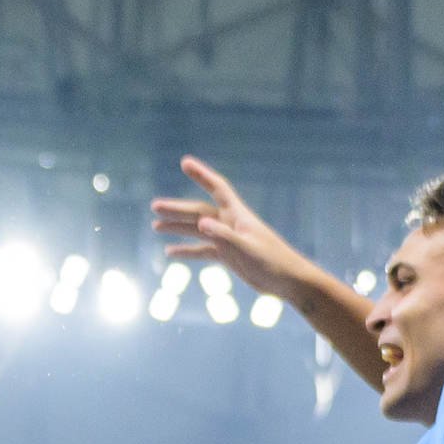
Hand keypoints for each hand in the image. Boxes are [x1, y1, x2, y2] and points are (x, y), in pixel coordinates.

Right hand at [150, 156, 321, 302]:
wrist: (288, 281)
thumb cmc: (273, 262)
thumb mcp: (246, 249)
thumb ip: (224, 235)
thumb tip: (201, 223)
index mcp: (237, 215)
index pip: (216, 188)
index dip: (201, 174)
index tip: (185, 162)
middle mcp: (230, 223)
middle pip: (199, 211)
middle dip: (177, 208)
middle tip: (155, 206)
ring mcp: (228, 239)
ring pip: (197, 230)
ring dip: (177, 228)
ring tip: (155, 227)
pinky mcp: (228, 255)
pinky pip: (202, 251)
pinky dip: (186, 251)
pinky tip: (170, 253)